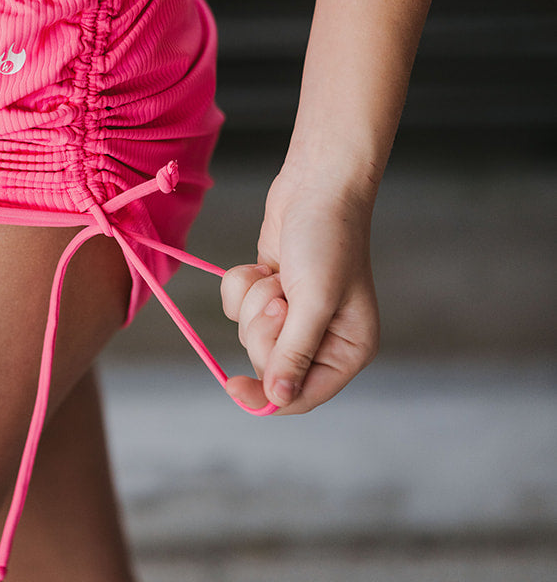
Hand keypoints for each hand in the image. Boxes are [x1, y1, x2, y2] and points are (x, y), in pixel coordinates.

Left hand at [220, 172, 379, 413]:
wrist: (316, 183)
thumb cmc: (327, 239)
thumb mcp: (314, 301)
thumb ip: (294, 353)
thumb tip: (279, 398)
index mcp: (348, 349)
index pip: (303, 395)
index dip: (267, 396)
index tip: (232, 386)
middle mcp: (323, 338)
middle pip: (269, 363)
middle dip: (263, 327)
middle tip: (280, 296)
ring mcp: (294, 314)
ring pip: (248, 333)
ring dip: (252, 302)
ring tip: (279, 274)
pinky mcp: (270, 291)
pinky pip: (236, 307)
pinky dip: (242, 285)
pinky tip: (264, 264)